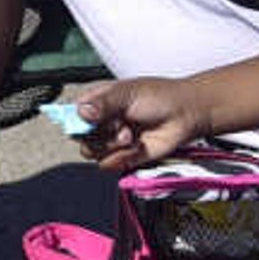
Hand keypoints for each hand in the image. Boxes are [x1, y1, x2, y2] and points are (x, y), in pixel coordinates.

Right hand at [66, 76, 213, 171]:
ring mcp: (112, 140)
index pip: (73, 114)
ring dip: (112, 146)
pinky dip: (121, 158)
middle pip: (80, 137)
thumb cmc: (160, 97)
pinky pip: (109, 165)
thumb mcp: (128, 94)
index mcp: (98, 102)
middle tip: (119, 125)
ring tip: (131, 135)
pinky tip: (136, 147)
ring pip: (93, 153)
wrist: (186, 116)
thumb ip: (103, 103)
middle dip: (99, 134)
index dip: (76, 120)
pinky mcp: (124, 157)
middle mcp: (102, 122)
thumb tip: (81, 112)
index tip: (87, 120)